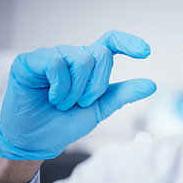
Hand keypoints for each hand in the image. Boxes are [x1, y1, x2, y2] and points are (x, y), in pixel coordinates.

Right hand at [0, 30, 156, 159]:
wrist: (38, 140)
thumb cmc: (66, 122)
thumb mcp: (100, 108)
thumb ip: (123, 94)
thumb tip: (151, 85)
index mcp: (89, 65)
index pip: (110, 42)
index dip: (128, 42)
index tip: (146, 52)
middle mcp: (71, 56)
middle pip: (101, 54)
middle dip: (97, 86)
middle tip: (81, 103)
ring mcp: (51, 55)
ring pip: (81, 59)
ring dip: (76, 91)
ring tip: (62, 102)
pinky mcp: (31, 61)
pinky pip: (57, 65)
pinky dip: (59, 88)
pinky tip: (51, 97)